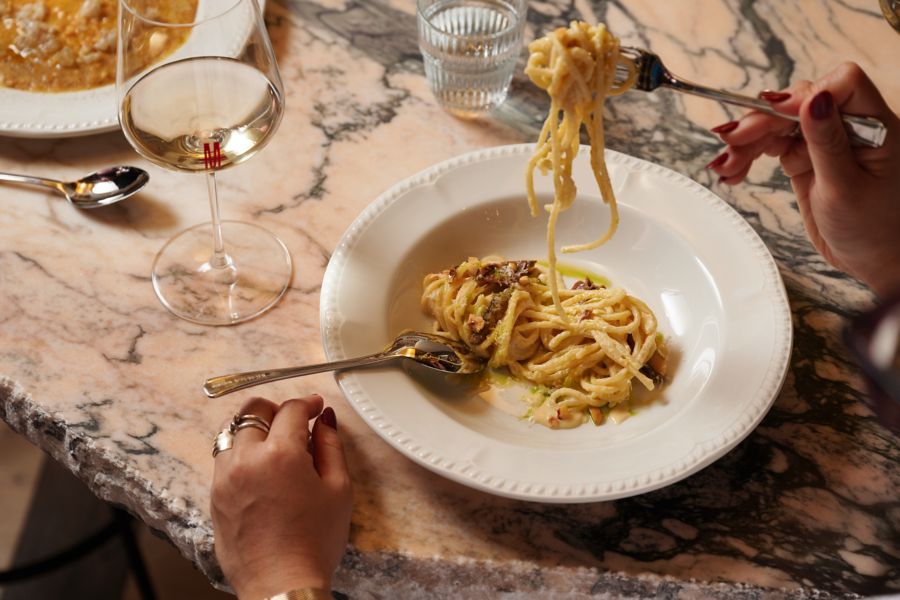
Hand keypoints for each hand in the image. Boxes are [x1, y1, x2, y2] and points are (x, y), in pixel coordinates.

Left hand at [211, 396, 351, 597]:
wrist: (281, 583)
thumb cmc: (314, 542)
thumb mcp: (338, 489)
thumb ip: (331, 446)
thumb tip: (326, 420)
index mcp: (281, 454)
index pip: (291, 409)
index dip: (308, 403)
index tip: (317, 408)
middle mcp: (247, 459)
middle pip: (253, 410)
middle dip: (275, 407)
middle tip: (293, 419)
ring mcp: (225, 477)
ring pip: (231, 430)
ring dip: (253, 426)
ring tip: (272, 440)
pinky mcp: (215, 495)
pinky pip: (223, 457)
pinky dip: (240, 450)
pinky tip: (258, 466)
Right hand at [707, 62, 899, 296]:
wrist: (872, 258)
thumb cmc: (873, 229)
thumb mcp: (846, 188)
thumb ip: (827, 142)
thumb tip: (814, 99)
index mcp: (872, 126)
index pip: (841, 84)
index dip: (804, 95)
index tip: (774, 115)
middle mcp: (847, 126)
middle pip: (798, 101)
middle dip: (762, 120)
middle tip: (731, 140)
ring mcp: (823, 141)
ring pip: (777, 123)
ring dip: (747, 140)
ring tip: (726, 165)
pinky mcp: (804, 158)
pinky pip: (770, 145)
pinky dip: (748, 155)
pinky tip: (733, 170)